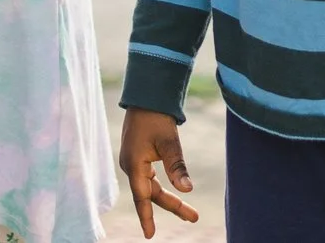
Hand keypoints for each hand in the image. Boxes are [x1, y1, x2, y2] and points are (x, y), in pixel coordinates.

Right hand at [118, 109, 198, 236]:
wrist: (146, 95)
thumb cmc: (156, 117)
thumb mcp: (170, 142)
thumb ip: (177, 167)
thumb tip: (188, 190)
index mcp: (134, 164)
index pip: (142, 197)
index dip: (146, 217)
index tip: (150, 235)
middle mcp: (130, 165)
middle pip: (151, 194)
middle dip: (172, 206)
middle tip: (194, 217)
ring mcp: (133, 161)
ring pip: (151, 187)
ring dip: (168, 198)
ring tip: (189, 211)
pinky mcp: (137, 157)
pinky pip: (148, 179)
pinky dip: (160, 188)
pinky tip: (173, 192)